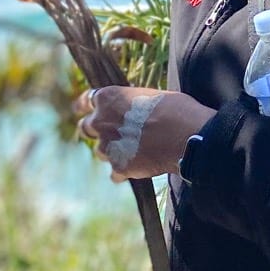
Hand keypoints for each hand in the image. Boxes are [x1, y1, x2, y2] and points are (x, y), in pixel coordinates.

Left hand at [73, 86, 215, 181]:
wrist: (187, 136)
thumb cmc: (175, 110)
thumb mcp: (150, 96)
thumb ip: (131, 104)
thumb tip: (132, 111)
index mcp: (109, 98)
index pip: (86, 100)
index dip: (85, 105)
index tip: (82, 108)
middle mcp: (101, 121)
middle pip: (86, 127)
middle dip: (93, 130)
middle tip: (106, 133)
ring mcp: (108, 146)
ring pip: (101, 151)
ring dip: (112, 151)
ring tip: (132, 151)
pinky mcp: (119, 168)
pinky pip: (115, 173)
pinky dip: (123, 171)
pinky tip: (137, 169)